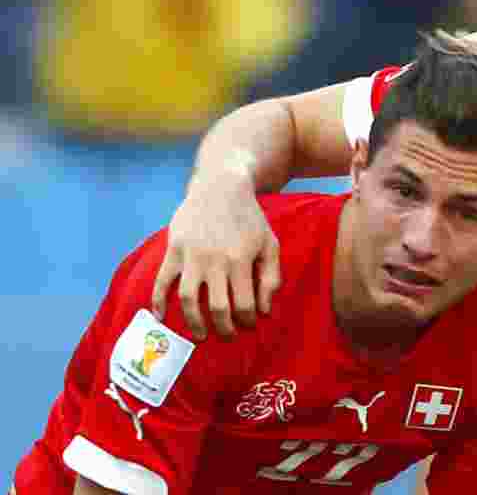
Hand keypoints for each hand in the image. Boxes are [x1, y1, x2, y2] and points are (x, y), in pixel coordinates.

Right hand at [151, 173, 279, 339]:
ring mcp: (191, 255)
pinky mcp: (174, 249)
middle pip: (218, 307)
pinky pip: (162, 280)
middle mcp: (215, 260)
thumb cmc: (250, 219)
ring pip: (188, 299)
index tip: (248, 326)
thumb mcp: (269, 244)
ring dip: (193, 323)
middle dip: (224, 329)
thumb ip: (271, 278)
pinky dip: (158, 301)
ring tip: (201, 336)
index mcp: (241, 260)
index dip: (247, 321)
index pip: (244, 304)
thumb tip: (264, 312)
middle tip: (227, 337)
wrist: (221, 187)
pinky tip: (161, 317)